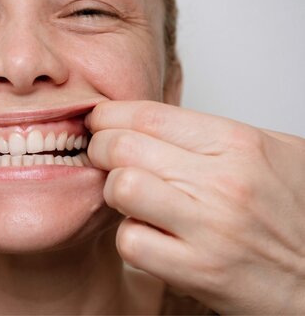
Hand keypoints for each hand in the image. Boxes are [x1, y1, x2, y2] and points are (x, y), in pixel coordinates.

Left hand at [86, 100, 304, 313]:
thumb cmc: (297, 212)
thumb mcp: (269, 152)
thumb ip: (211, 134)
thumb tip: (150, 122)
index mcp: (237, 144)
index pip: (147, 114)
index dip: (110, 116)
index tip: (101, 123)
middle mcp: (222, 181)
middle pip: (122, 147)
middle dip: (100, 149)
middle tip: (106, 159)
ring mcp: (209, 227)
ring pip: (121, 188)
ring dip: (114, 191)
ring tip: (129, 196)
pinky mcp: (198, 271)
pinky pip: (131, 242)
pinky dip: (130, 236)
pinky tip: (147, 232)